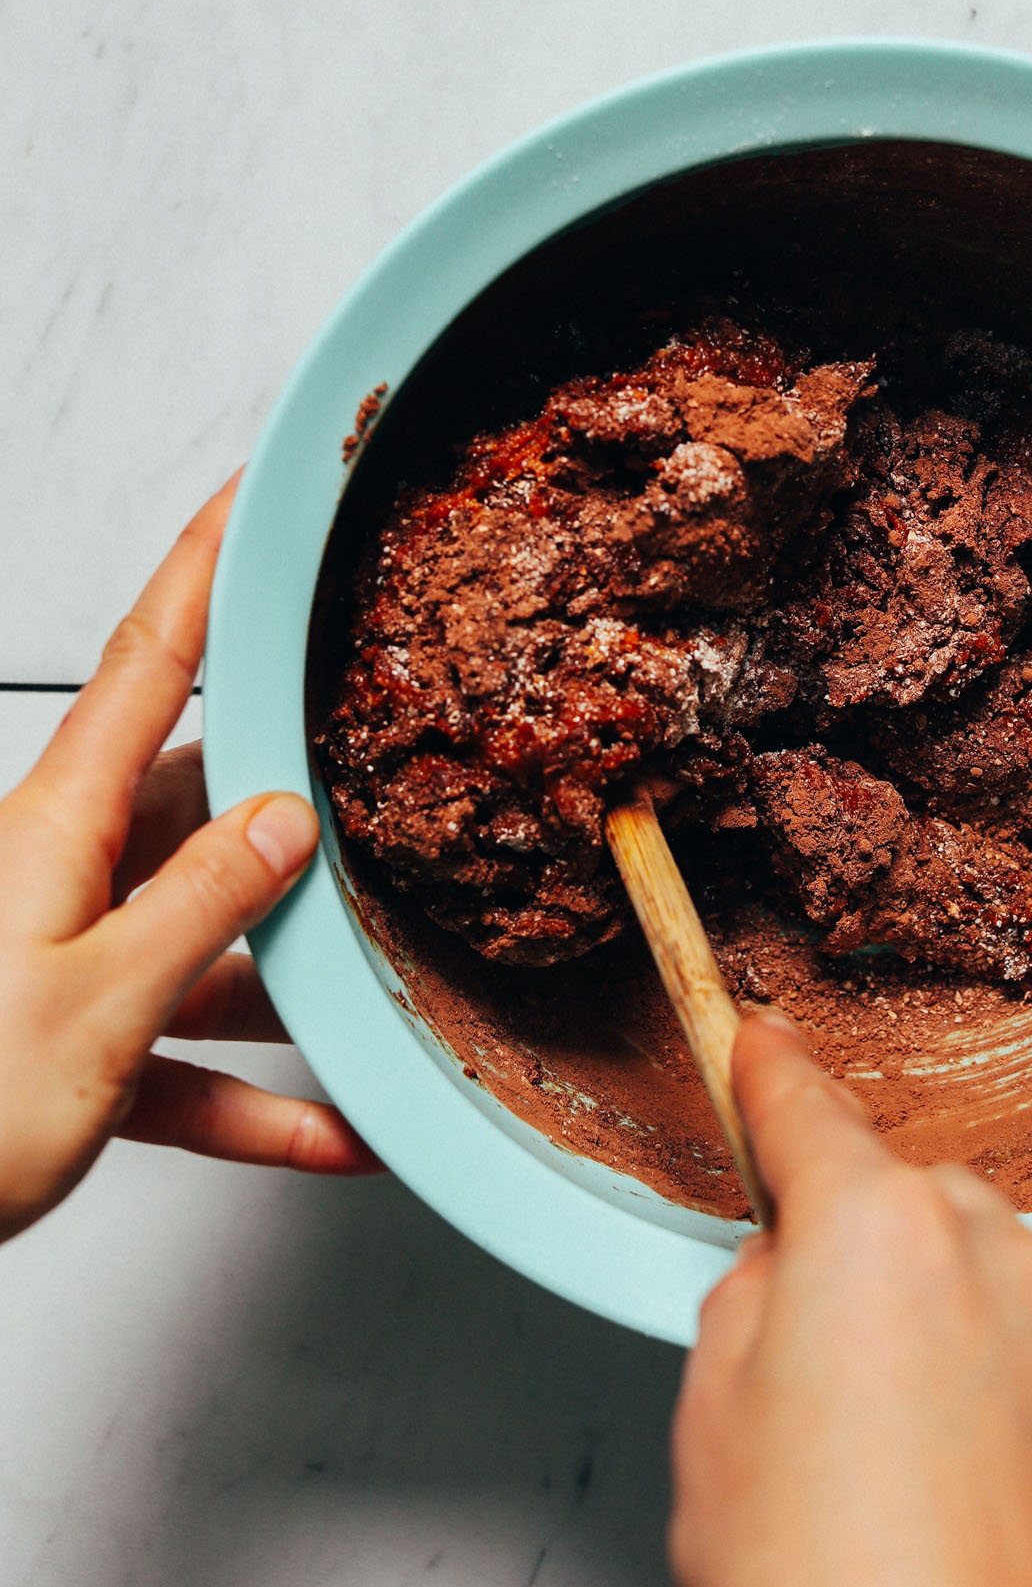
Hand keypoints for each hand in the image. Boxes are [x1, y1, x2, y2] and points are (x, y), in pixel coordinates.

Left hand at [0, 476, 379, 1243]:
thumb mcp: (96, 1002)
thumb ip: (203, 904)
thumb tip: (284, 821)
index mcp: (59, 825)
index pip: (154, 659)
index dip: (208, 562)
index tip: (256, 492)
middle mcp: (62, 872)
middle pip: (202, 797)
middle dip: (296, 798)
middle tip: (377, 784)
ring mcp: (64, 957)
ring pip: (202, 934)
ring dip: (289, 978)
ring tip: (377, 997)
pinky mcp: (65, 1044)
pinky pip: (180, 1050)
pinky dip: (254, 1096)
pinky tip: (329, 1134)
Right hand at [670, 1011, 1031, 1586]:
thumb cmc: (824, 1586)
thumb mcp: (716, 1422)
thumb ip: (754, 1305)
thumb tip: (791, 1280)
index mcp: (880, 1233)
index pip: (809, 1115)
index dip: (771, 1075)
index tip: (759, 1044)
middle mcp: (997, 1261)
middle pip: (911, 1208)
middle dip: (864, 1253)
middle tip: (806, 1370)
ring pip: (988, 1289)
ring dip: (940, 1334)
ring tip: (884, 1470)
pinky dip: (1004, 1406)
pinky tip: (954, 1505)